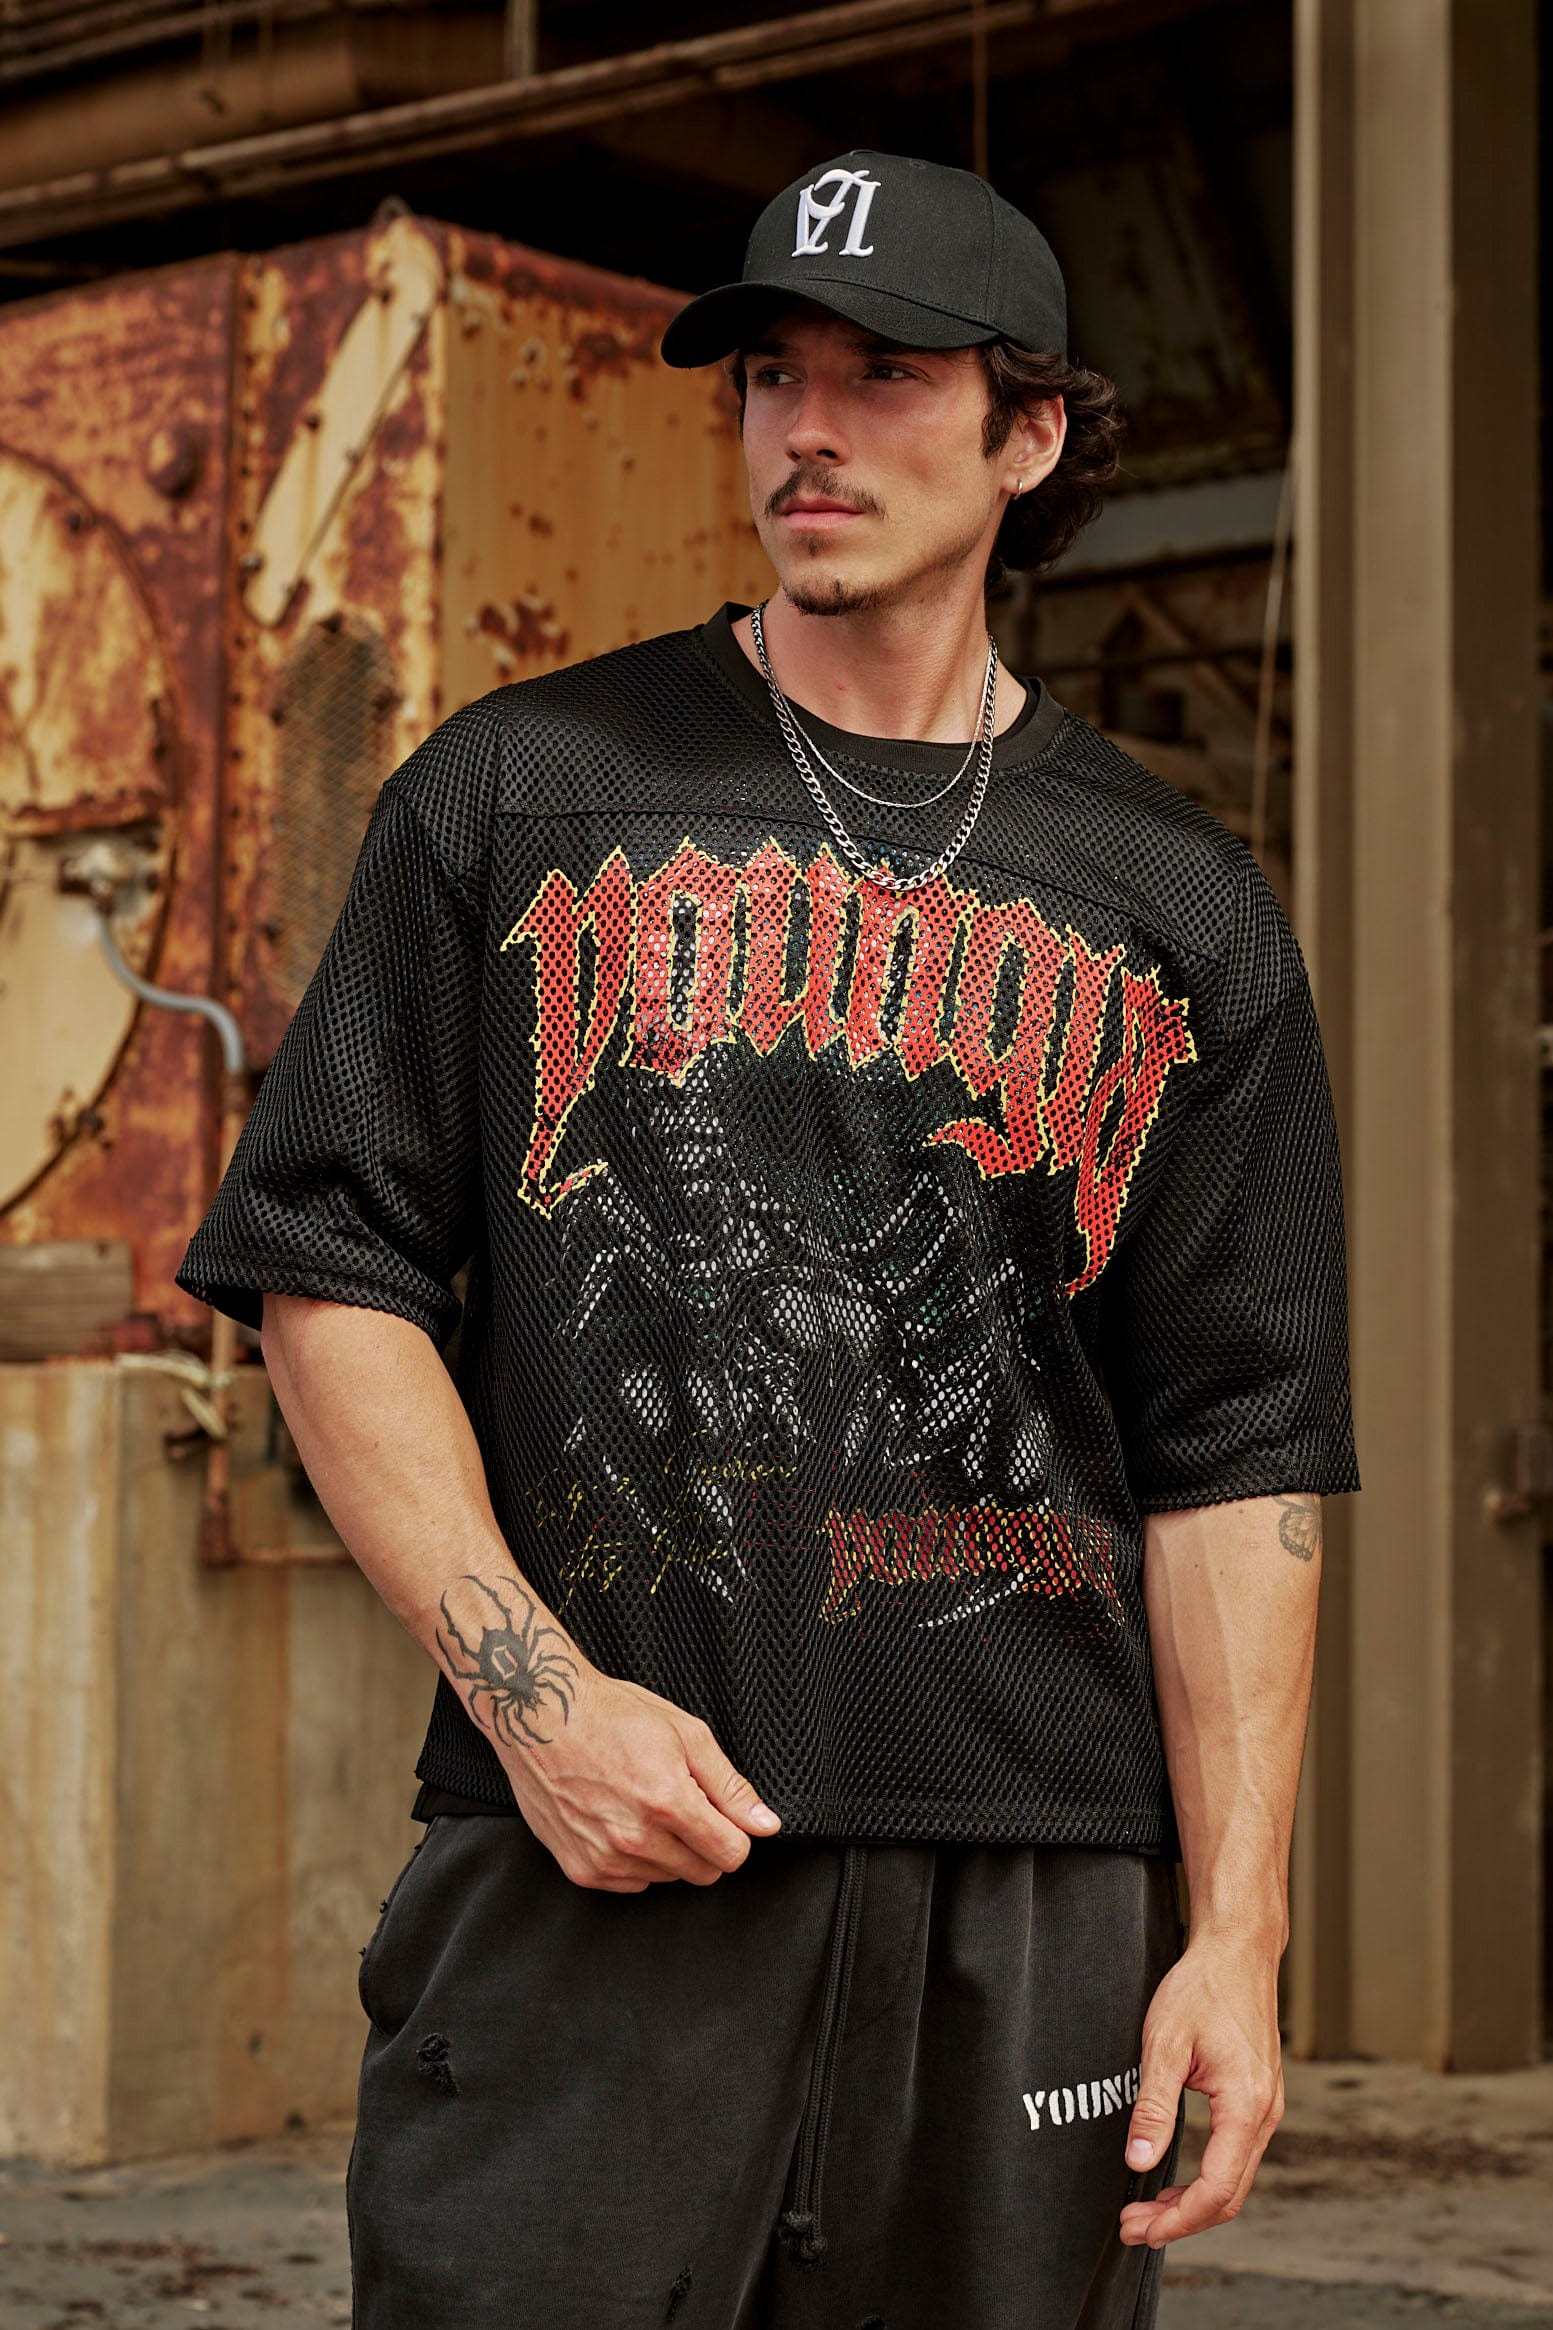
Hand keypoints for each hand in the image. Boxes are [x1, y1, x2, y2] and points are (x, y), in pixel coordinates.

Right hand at [501, 1665, 782, 1891]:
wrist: (539, 1716)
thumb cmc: (611, 1715)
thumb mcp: (684, 1733)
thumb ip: (729, 1786)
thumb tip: (765, 1824)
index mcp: (667, 1802)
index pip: (731, 1854)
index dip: (734, 1833)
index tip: (720, 1815)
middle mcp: (635, 1839)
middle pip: (703, 1873)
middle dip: (703, 1843)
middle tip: (680, 1803)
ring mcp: (605, 1859)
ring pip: (667, 1878)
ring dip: (667, 1851)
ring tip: (641, 1804)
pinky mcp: (580, 1869)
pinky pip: (631, 1884)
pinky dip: (634, 1861)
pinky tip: (619, 1820)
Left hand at [1118, 1932, 1283, 2249]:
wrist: (1237, 1950)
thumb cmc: (1202, 1987)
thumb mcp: (1165, 2044)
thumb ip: (1154, 2106)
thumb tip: (1138, 2161)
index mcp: (1246, 2105)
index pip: (1216, 2189)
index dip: (1177, 2218)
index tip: (1139, 2227)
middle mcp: (1265, 2114)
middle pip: (1229, 2195)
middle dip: (1182, 2220)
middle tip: (1134, 2227)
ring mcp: (1267, 2108)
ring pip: (1235, 2180)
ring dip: (1193, 2202)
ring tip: (1148, 2209)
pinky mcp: (1259, 2099)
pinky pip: (1237, 2156)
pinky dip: (1207, 2178)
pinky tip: (1176, 2178)